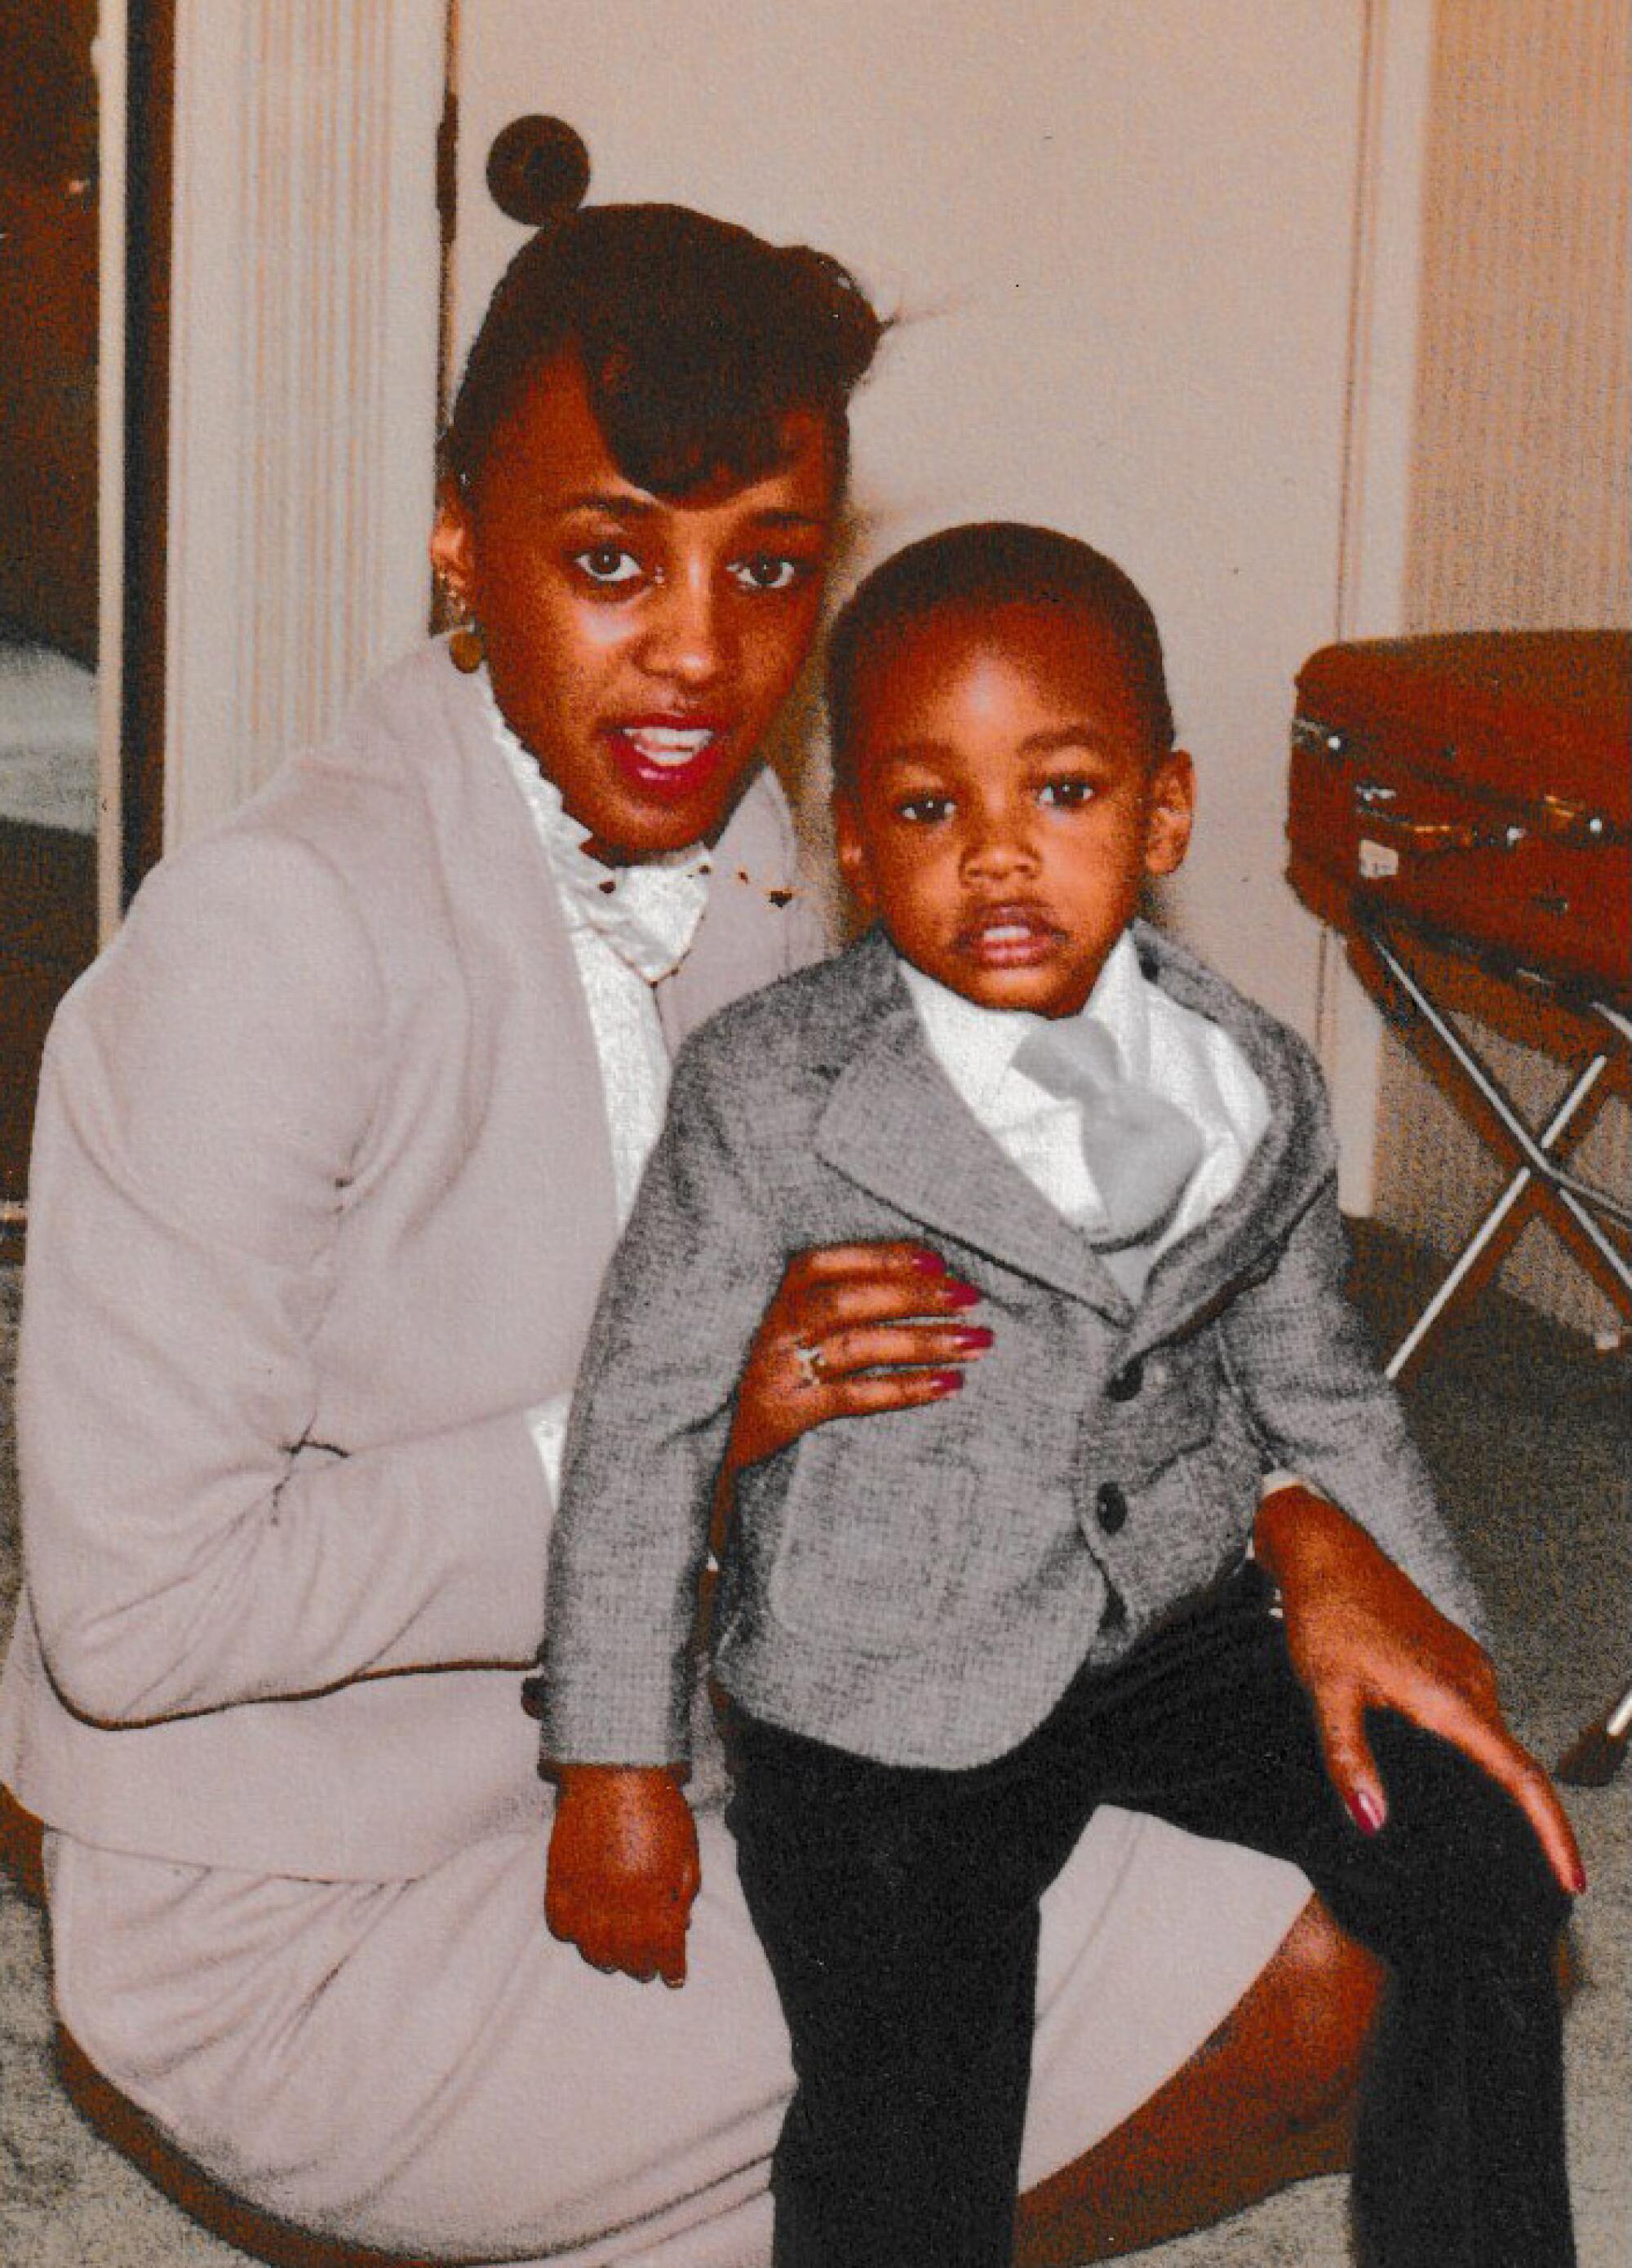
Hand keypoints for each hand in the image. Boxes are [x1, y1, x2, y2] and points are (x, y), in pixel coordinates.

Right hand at [545, 1766, 701, 1985]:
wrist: (614, 1768)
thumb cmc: (659, 1806)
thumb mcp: (687, 1849)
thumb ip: (684, 1893)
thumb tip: (679, 1930)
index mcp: (655, 1891)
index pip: (664, 1948)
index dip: (671, 1968)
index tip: (673, 1978)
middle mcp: (618, 1899)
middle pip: (628, 1956)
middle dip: (642, 1967)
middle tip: (648, 1968)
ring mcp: (585, 1890)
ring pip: (592, 1948)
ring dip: (608, 1959)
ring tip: (617, 1958)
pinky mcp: (559, 1877)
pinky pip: (560, 1924)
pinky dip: (573, 1934)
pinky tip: (585, 1933)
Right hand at [724, 1240, 992, 1476]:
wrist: (725, 1445)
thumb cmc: (782, 1372)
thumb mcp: (796, 1328)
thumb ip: (842, 1300)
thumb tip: (929, 1278)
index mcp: (777, 1296)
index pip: (827, 1264)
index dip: (883, 1257)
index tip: (938, 1261)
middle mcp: (775, 1328)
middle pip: (848, 1302)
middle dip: (914, 1296)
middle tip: (970, 1300)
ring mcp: (778, 1371)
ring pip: (857, 1347)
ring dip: (922, 1341)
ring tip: (974, 1343)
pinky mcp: (787, 1415)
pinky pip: (853, 1398)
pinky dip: (904, 1389)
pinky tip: (947, 1385)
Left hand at [1255, 1485, 1584, 1895]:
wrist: (1327, 1551)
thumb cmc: (1327, 1614)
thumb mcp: (1327, 1691)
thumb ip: (1349, 1758)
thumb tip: (1371, 1821)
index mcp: (1452, 1697)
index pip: (1520, 1777)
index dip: (1551, 1833)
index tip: (1571, 1881)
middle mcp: (1474, 1684)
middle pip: (1512, 1768)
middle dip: (1524, 1826)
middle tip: (1521, 1881)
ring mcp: (1470, 1670)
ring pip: (1493, 1744)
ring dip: (1490, 1788)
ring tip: (1477, 1845)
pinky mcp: (1457, 1662)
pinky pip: (1477, 1722)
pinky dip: (1473, 1757)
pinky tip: (1444, 1779)